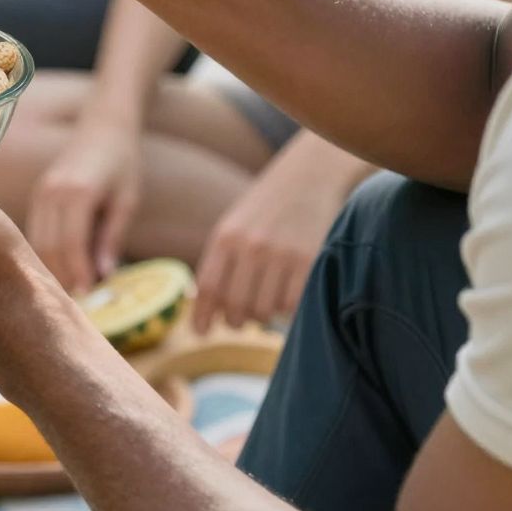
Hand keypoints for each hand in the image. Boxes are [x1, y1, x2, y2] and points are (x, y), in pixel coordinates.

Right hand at [26, 113, 142, 292]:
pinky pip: (35, 231)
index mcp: (77, 193)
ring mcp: (40, 192)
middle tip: (80, 302)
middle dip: (63, 277)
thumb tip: (104, 277)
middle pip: (49, 247)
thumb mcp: (126, 201)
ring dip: (51, 268)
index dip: (78, 274)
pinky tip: (61, 267)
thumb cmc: (123, 163)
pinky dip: (46, 252)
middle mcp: (52, 192)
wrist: (103, 126)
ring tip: (71, 289)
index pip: (71, 245)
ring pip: (37, 242)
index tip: (89, 296)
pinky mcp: (37, 194)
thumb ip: (112, 238)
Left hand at [192, 136, 363, 330]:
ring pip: (264, 311)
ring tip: (263, 303)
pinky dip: (286, 308)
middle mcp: (252, 247)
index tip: (201, 333)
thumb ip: (221, 262)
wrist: (307, 177)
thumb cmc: (265, 208)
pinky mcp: (310, 261)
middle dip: (234, 321)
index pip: (209, 288)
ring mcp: (282, 255)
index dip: (202, 317)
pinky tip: (285, 295)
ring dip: (261, 316)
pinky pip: (292, 305)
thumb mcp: (233, 226)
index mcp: (226, 237)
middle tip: (237, 320)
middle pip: (236, 307)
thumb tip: (207, 308)